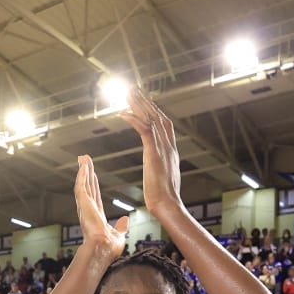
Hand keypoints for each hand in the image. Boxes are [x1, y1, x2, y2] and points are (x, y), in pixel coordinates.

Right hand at [73, 155, 126, 260]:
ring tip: (82, 158)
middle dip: (86, 172)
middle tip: (84, 159)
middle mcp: (88, 209)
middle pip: (87, 185)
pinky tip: (83, 166)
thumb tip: (125, 221)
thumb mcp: (119, 235)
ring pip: (83, 183)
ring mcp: (85, 206)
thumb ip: (120, 227)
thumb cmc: (110, 248)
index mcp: (96, 215)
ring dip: (83, 170)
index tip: (92, 173)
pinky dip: (82, 176)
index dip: (93, 182)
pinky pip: (81, 187)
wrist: (104, 250)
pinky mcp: (84, 204)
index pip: (94, 194)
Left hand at [122, 86, 181, 214]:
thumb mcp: (163, 178)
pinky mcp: (154, 152)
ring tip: (127, 92)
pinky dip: (134, 119)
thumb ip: (161, 168)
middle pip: (157, 116)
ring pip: (151, 119)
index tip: (145, 101)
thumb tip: (158, 169)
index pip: (164, 124)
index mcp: (171, 151)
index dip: (155, 111)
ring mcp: (162, 148)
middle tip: (133, 88)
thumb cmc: (164, 199)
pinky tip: (123, 113)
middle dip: (145, 101)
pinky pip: (144, 130)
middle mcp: (168, 146)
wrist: (168, 205)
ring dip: (138, 104)